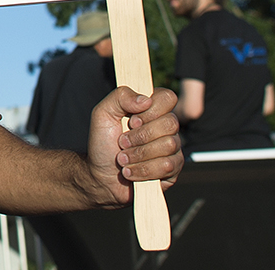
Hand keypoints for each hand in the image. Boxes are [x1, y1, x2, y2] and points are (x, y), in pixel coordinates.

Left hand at [81, 86, 184, 205]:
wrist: (102, 176)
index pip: (167, 97)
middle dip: (140, 136)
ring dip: (138, 154)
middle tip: (122, 142)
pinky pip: (167, 166)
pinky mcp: (173, 170)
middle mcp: (165, 127)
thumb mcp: (103, 114)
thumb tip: (145, 100)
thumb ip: (120, 97)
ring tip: (123, 159)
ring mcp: (172, 148)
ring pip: (168, 145)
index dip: (151, 110)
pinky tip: (131, 171)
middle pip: (170, 123)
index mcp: (151, 109)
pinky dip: (143, 170)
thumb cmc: (103, 143)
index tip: (131, 121)